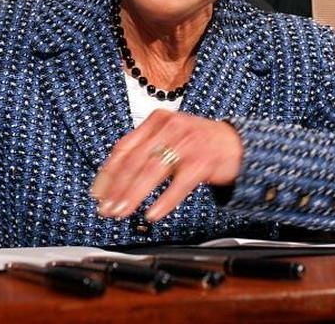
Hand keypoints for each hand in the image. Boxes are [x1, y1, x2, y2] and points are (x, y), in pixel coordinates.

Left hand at [90, 110, 242, 222]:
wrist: (238, 144)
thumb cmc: (199, 144)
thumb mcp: (169, 138)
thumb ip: (145, 151)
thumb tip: (113, 181)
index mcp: (157, 121)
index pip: (124, 147)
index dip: (108, 172)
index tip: (97, 193)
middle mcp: (170, 128)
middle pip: (135, 160)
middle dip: (117, 188)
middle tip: (106, 208)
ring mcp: (187, 143)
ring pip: (152, 171)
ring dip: (133, 195)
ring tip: (121, 212)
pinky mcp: (202, 161)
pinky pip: (179, 184)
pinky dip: (164, 201)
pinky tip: (153, 214)